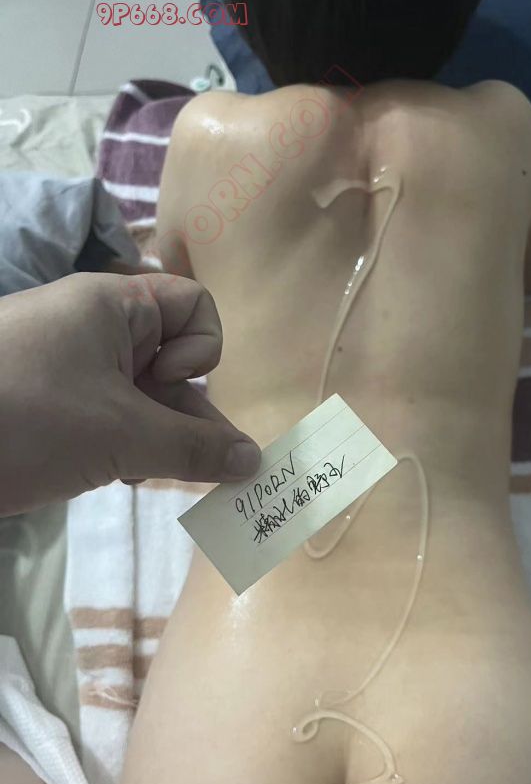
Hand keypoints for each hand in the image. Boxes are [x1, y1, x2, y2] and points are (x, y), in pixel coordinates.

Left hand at [0, 273, 260, 516]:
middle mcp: (96, 328)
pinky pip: (110, 417)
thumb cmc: (25, 419)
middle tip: (184, 464)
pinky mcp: (49, 404)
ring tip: (133, 472)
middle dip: (185, 414)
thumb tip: (253, 462)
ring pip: (143, 398)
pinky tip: (109, 477)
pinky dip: (121, 447)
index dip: (202, 352)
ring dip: (154, 439)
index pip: (196, 309)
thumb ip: (194, 449)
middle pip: (174, 361)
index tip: (166, 388)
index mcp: (116, 307)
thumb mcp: (121, 435)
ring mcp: (70, 367)